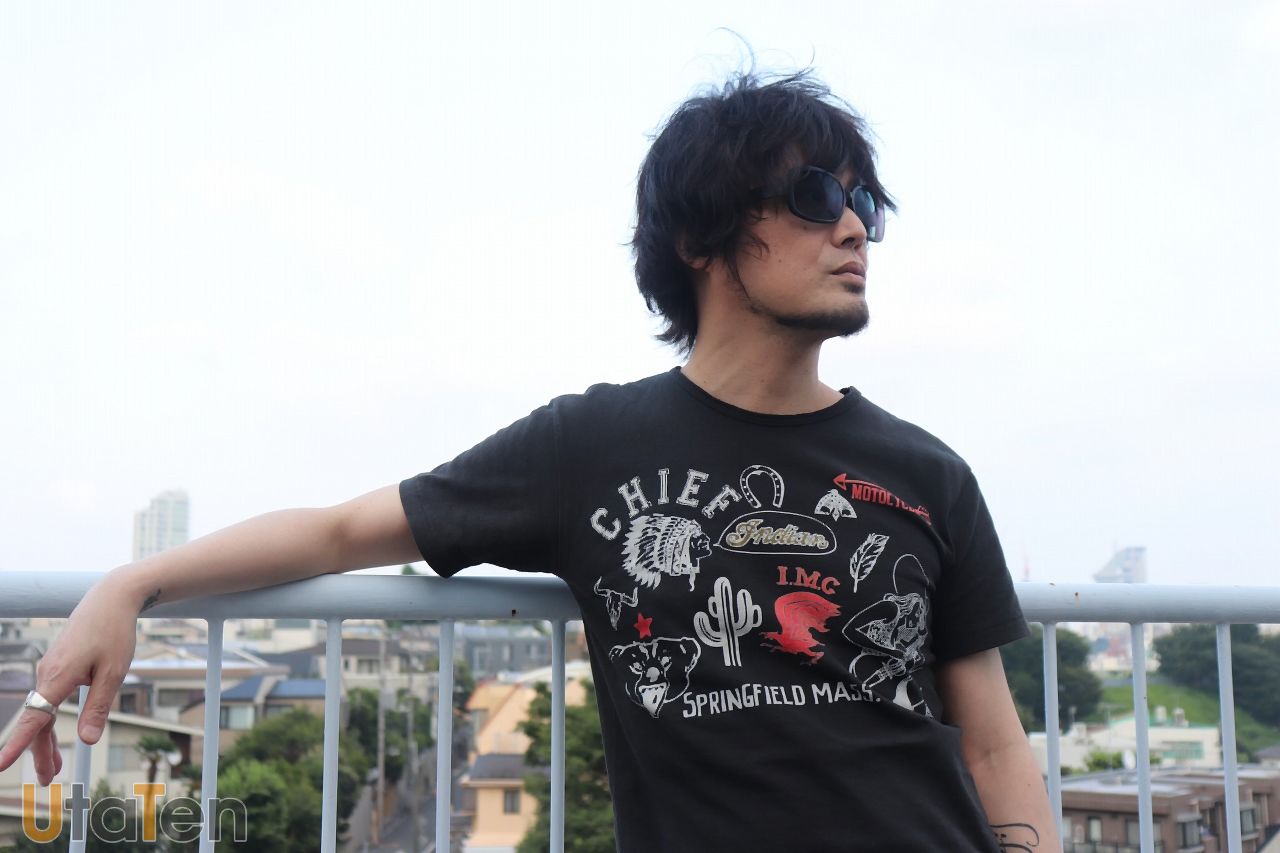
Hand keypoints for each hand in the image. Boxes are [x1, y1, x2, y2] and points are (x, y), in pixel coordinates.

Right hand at [0, 578, 139, 785]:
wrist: (111, 598)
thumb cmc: (114, 632)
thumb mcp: (114, 673)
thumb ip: (98, 707)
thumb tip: (87, 741)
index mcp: (59, 677)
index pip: (35, 719)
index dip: (18, 744)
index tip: (0, 764)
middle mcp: (48, 674)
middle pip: (39, 722)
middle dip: (41, 753)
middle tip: (48, 781)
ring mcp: (50, 669)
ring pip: (44, 712)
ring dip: (46, 740)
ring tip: (54, 768)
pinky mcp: (57, 665)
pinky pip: (49, 699)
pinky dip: (50, 720)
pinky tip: (54, 733)